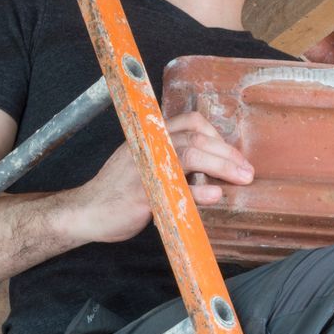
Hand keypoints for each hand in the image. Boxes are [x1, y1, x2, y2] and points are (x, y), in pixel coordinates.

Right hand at [66, 111, 252, 243]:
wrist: (86, 211)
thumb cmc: (117, 190)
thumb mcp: (141, 163)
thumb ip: (168, 157)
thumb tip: (208, 163)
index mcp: (150, 137)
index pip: (190, 122)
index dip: (215, 134)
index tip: (231, 153)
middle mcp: (149, 146)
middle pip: (196, 138)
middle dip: (227, 152)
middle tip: (246, 170)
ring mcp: (146, 168)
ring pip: (191, 155)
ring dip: (222, 166)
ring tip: (241, 178)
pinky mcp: (143, 194)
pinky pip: (177, 189)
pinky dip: (200, 191)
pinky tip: (215, 194)